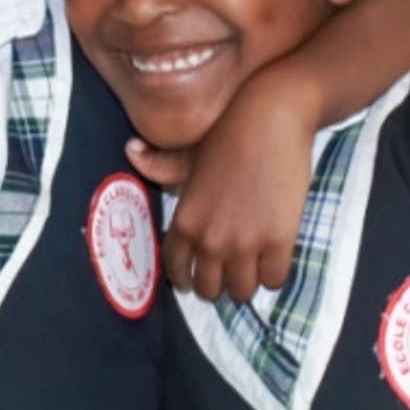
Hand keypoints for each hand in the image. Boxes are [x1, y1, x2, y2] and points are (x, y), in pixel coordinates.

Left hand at [140, 64, 315, 301]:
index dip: (186, 278)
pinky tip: (274, 260)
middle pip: (209, 289)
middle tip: (229, 273)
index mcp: (184, 221)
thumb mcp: (188, 155)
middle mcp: (209, 239)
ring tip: (252, 268)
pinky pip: (273, 281)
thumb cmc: (228, 134)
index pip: (176, 269)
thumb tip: (130, 150)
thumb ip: (160, 165)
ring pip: (242, 291)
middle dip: (218, 284)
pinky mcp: (278, 242)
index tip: (195, 280)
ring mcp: (244, 243)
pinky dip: (274, 275)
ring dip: (247, 282)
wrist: (270, 119)